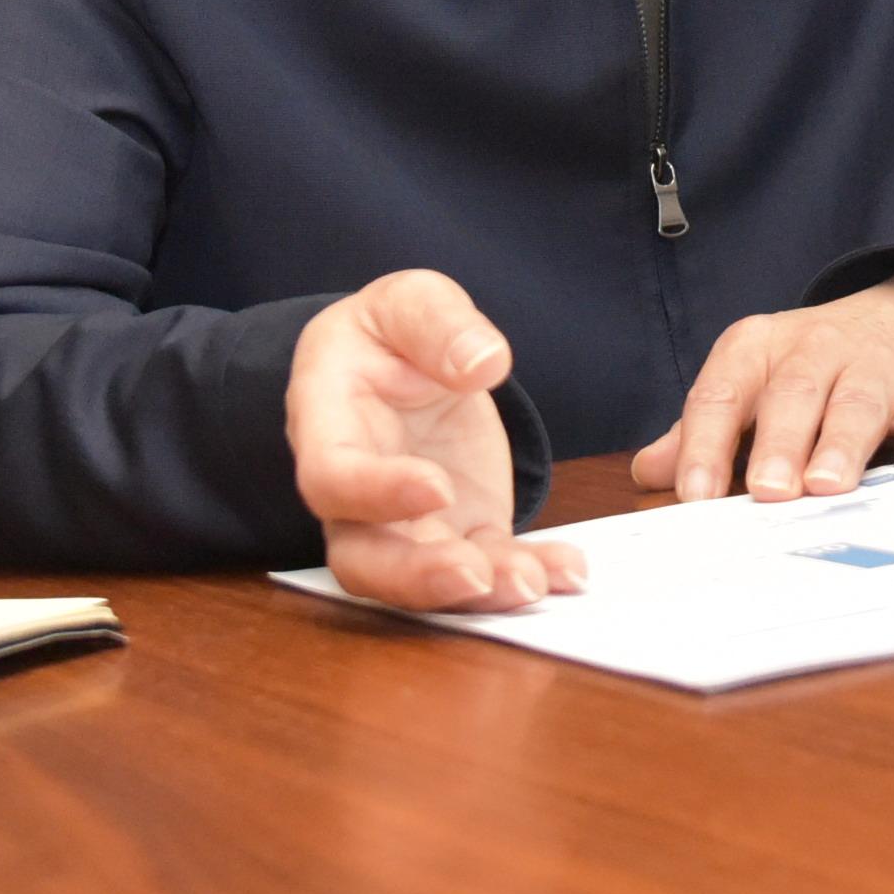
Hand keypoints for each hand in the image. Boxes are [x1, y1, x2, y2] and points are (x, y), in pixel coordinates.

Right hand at [290, 269, 584, 611]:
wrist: (406, 362)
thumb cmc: (390, 333)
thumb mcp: (410, 302)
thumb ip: (438, 324)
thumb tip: (483, 362)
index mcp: (326, 422)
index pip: (331, 476)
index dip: (375, 493)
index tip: (438, 486)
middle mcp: (353, 493)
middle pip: (363, 559)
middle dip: (419, 578)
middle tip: (479, 575)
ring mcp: (402, 525)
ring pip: (422, 583)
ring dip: (478, 592)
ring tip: (536, 581)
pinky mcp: (456, 534)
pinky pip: (483, 569)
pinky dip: (525, 574)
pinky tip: (567, 570)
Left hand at [631, 266, 893, 502]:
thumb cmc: (810, 367)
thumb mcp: (750, 384)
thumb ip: (703, 429)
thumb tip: (649, 471)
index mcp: (756, 351)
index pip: (721, 395)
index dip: (704, 444)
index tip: (693, 494)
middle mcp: (812, 351)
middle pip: (790, 398)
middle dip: (777, 445)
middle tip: (766, 492)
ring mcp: (873, 366)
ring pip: (855, 404)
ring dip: (843, 444)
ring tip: (830, 484)